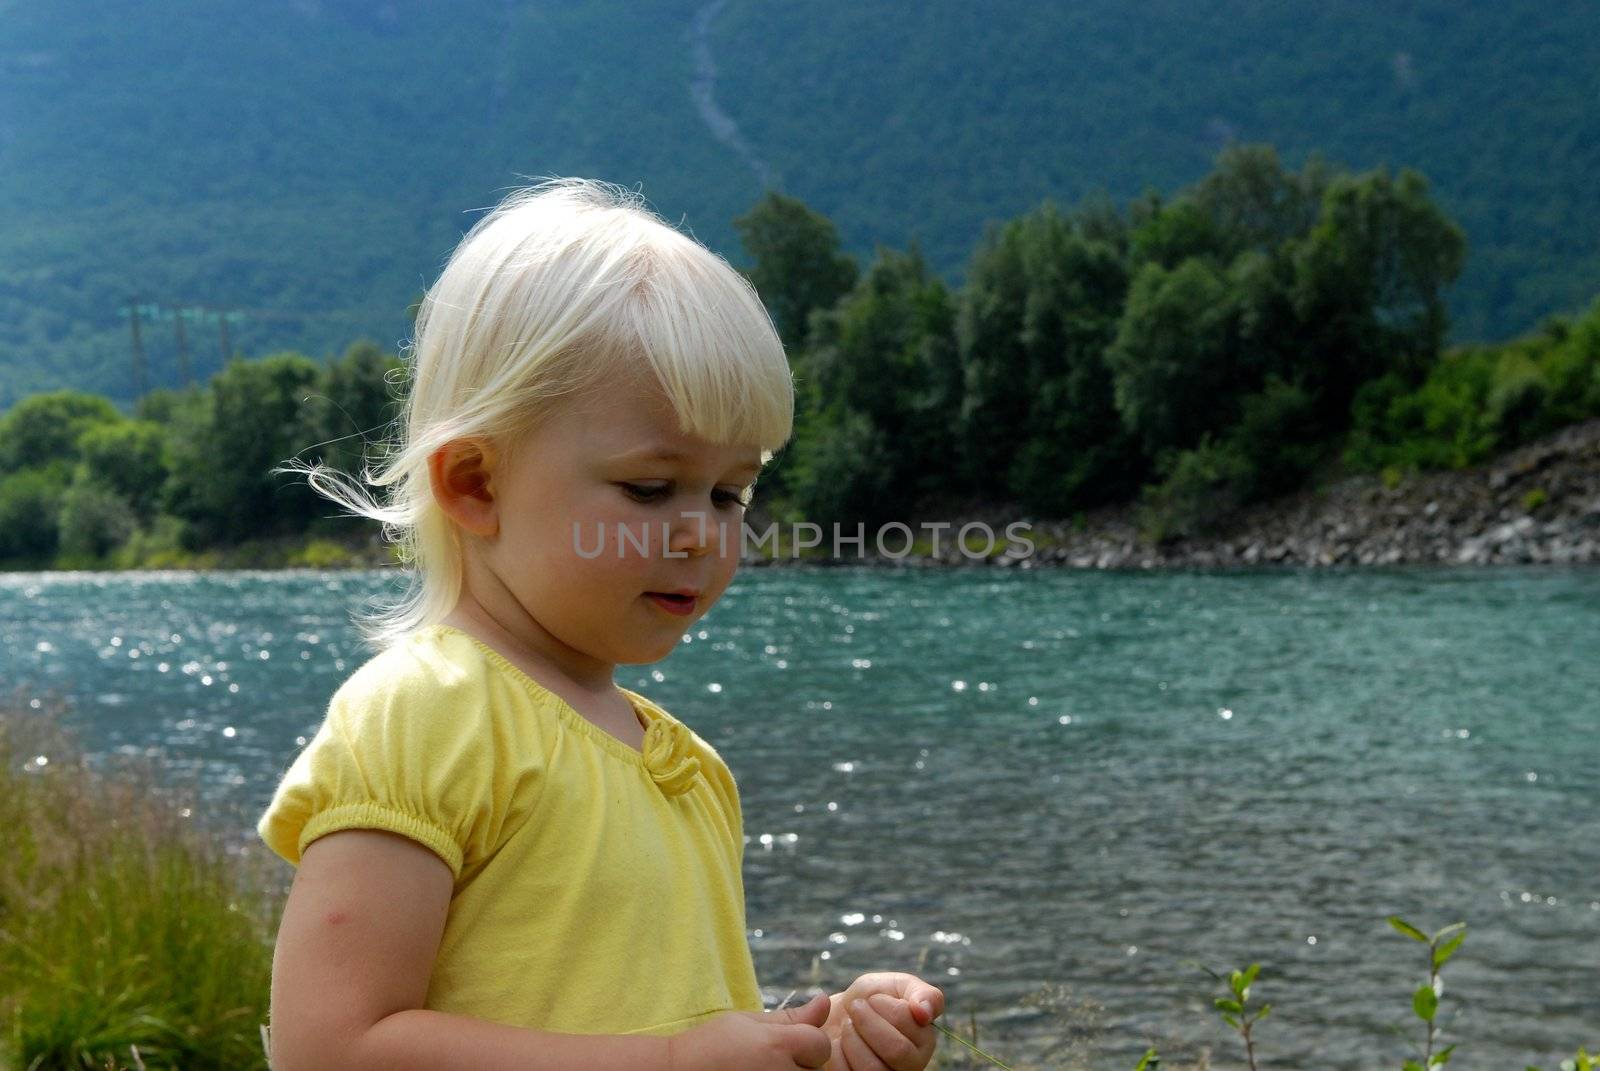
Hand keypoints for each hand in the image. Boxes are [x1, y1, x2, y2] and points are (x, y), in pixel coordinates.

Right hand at [668, 991, 833, 1069]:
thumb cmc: (712, 1046)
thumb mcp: (749, 1023)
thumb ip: (791, 1017)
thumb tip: (825, 1000)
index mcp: (778, 1046)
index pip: (821, 1044)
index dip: (806, 1040)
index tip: (783, 1043)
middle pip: (817, 1069)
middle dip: (801, 1062)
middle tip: (769, 1060)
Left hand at [820, 972, 944, 1070]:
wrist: (841, 1013)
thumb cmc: (872, 999)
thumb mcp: (899, 985)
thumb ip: (922, 994)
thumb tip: (925, 1012)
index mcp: (924, 1043)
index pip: (912, 1026)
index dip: (886, 1008)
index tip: (874, 999)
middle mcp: (910, 1067)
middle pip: (896, 1052)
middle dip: (868, 1022)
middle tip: (856, 1007)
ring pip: (871, 1068)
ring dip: (851, 1037)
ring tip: (848, 1025)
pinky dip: (837, 1053)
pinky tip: (839, 1042)